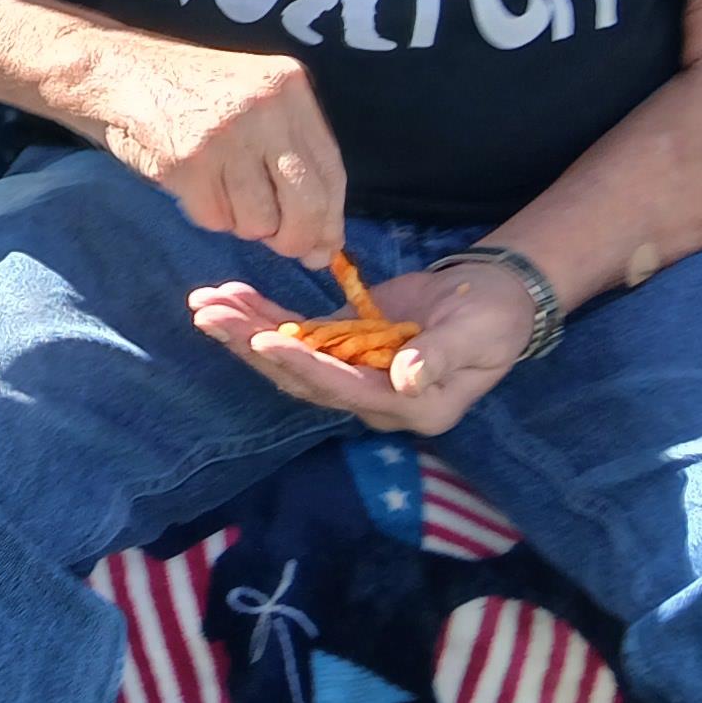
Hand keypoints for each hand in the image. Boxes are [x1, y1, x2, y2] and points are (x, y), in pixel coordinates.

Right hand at [43, 31, 350, 262]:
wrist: (113, 70)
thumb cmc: (185, 92)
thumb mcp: (252, 99)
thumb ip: (290, 153)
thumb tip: (325, 242)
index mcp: (288, 86)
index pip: (331, 172)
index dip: (330, 220)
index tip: (324, 248)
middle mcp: (264, 107)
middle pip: (305, 204)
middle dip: (294, 239)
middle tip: (280, 245)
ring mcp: (225, 134)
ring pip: (258, 220)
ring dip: (239, 221)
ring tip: (218, 187)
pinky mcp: (187, 161)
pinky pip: (214, 218)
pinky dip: (204, 212)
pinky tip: (191, 183)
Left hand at [189, 260, 536, 434]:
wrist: (495, 297)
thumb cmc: (495, 317)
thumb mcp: (478, 334)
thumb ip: (441, 356)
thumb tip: (407, 380)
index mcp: (413, 406)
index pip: (347, 388)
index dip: (304, 365)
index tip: (262, 340)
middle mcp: (376, 400)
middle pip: (304, 377)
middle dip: (252, 346)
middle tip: (209, 315)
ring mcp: (356, 374)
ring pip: (291, 358)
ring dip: (246, 330)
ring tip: (205, 303)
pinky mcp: (345, 346)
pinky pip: (298, 335)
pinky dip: (263, 316)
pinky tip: (231, 296)